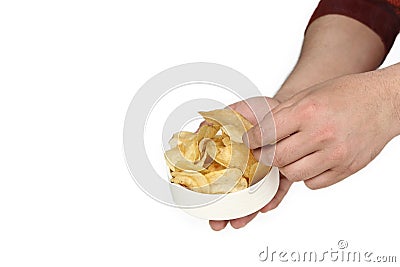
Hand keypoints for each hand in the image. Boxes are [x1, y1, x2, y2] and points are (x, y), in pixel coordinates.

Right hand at [209, 97, 292, 230]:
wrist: (287, 109)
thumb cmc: (260, 111)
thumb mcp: (235, 112)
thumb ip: (216, 121)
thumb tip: (199, 130)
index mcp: (232, 157)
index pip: (217, 178)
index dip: (208, 193)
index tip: (201, 207)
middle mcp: (245, 168)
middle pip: (233, 194)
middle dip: (223, 212)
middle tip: (216, 224)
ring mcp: (263, 173)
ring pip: (252, 198)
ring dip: (245, 212)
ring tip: (237, 223)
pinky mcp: (282, 174)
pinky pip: (277, 190)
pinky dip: (271, 199)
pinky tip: (265, 207)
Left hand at [245, 73, 398, 188]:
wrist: (384, 102)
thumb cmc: (346, 95)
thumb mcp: (308, 95)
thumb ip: (283, 115)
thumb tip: (258, 132)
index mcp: (308, 112)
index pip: (267, 133)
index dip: (253, 139)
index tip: (249, 141)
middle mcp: (321, 134)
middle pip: (277, 158)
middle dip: (264, 156)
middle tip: (263, 152)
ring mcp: (335, 154)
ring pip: (293, 174)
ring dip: (285, 167)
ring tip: (289, 155)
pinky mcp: (346, 169)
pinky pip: (313, 183)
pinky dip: (306, 175)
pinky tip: (310, 161)